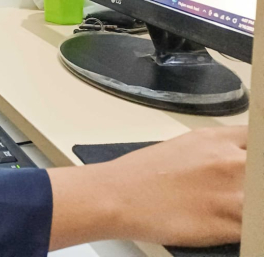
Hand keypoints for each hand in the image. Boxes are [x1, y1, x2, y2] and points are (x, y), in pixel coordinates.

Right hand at [48, 126, 247, 250]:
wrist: (118, 197)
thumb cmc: (142, 175)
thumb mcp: (185, 147)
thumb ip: (219, 150)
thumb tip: (240, 161)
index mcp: (217, 139)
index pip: (261, 138)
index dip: (259, 154)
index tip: (254, 167)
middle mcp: (229, 161)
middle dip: (255, 182)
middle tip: (243, 191)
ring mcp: (235, 194)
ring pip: (263, 201)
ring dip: (253, 206)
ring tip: (230, 207)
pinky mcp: (231, 224)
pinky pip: (256, 229)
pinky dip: (249, 229)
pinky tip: (229, 225)